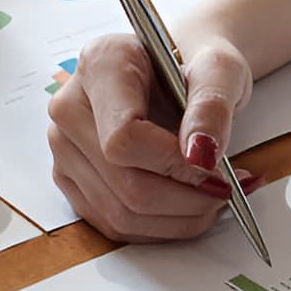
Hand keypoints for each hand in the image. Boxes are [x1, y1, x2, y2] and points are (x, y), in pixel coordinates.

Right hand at [46, 32, 261, 242]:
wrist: (175, 71)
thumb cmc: (192, 65)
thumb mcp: (218, 68)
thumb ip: (212, 105)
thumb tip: (201, 154)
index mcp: (100, 65)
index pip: (124, 137)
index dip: (173, 164)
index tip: (213, 166)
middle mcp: (70, 108)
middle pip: (123, 182)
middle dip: (186, 198)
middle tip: (225, 189)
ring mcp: (65, 148)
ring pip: (120, 213)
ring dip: (178, 218)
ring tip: (213, 197)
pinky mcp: (71, 180)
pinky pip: (115, 224)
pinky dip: (162, 226)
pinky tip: (188, 204)